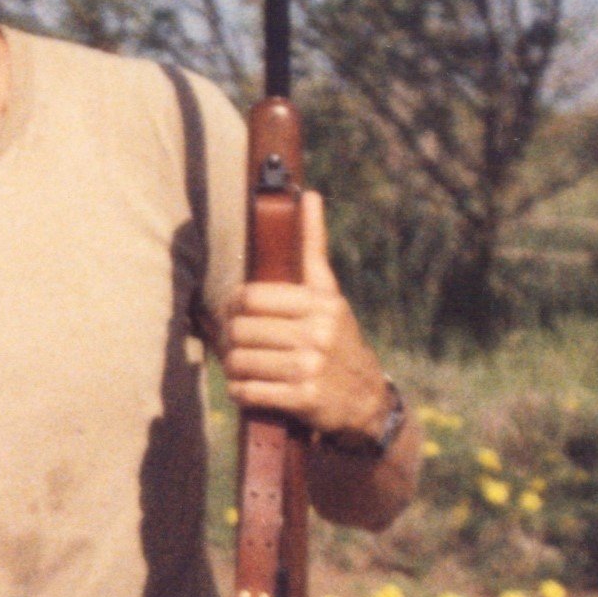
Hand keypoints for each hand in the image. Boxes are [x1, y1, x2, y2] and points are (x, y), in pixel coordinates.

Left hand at [218, 192, 391, 439]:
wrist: (366, 401)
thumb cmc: (336, 339)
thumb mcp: (328, 295)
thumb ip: (312, 249)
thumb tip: (309, 195)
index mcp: (320, 302)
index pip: (250, 297)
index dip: (233, 307)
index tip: (236, 315)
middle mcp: (318, 332)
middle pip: (240, 330)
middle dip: (230, 340)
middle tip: (236, 345)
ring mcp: (311, 366)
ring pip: (239, 361)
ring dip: (233, 367)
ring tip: (244, 367)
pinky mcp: (303, 399)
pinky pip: (247, 391)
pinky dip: (240, 392)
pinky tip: (250, 388)